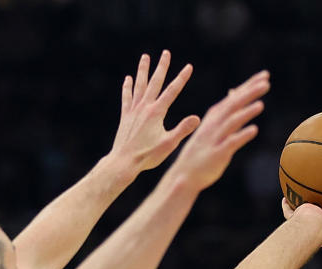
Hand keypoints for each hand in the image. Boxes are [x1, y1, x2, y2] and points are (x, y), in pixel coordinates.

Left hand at [108, 51, 199, 176]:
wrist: (124, 162)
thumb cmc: (147, 156)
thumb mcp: (169, 144)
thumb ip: (183, 129)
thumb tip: (198, 118)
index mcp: (157, 112)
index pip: (172, 91)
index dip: (182, 78)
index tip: (189, 66)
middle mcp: (144, 107)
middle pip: (155, 82)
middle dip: (162, 67)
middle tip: (166, 52)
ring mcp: (133, 110)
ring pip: (139, 85)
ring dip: (143, 70)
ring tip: (145, 57)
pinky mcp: (125, 117)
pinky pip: (127, 97)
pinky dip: (128, 87)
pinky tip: (128, 79)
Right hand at [167, 70, 269, 191]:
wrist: (185, 174)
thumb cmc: (201, 151)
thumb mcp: (211, 127)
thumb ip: (225, 112)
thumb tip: (234, 92)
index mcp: (214, 118)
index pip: (233, 98)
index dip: (248, 86)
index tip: (264, 75)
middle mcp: (214, 126)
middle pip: (233, 105)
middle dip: (249, 93)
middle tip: (266, 82)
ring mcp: (215, 139)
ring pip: (232, 122)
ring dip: (246, 113)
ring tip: (261, 104)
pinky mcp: (217, 154)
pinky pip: (231, 143)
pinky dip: (242, 135)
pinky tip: (254, 130)